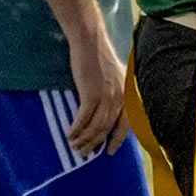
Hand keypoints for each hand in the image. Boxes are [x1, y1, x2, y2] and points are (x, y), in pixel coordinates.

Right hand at [64, 30, 133, 156]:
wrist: (90, 42)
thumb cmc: (98, 57)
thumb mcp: (113, 77)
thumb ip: (113, 93)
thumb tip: (105, 112)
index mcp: (126, 94)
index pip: (126, 124)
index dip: (117, 140)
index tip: (110, 152)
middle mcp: (120, 98)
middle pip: (107, 128)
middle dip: (95, 144)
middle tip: (84, 153)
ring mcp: (106, 96)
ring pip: (96, 127)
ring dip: (84, 140)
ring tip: (75, 146)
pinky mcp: (91, 94)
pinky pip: (83, 119)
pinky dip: (76, 129)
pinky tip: (70, 134)